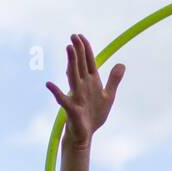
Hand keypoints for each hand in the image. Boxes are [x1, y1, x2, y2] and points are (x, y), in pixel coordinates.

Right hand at [44, 33, 125, 147]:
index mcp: (91, 82)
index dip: (86, 49)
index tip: (81, 36)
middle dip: (78, 50)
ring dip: (71, 63)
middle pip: (80, 65)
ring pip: (73, 76)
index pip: (88, 62)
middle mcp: (82, 86)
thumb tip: (122, 64)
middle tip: (73, 36)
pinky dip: (56, 92)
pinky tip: (49, 85)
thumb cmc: (94, 114)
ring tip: (68, 49)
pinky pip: (62, 100)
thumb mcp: (108, 96)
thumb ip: (114, 80)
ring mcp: (76, 96)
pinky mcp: (71, 109)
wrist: (86, 134)